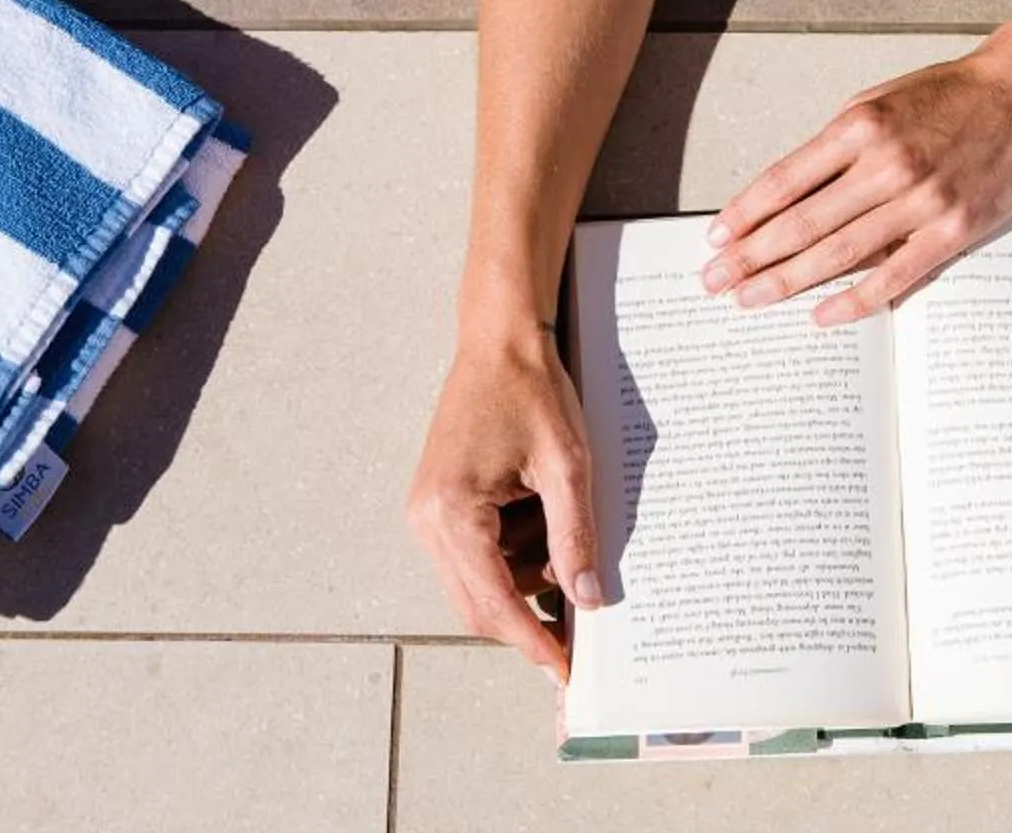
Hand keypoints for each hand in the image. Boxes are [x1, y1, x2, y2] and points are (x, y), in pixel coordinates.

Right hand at [407, 328, 604, 686]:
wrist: (498, 340)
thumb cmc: (530, 391)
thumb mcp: (567, 465)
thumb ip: (573, 536)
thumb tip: (586, 598)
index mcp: (453, 511)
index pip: (495, 603)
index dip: (532, 643)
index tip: (565, 671)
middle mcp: (427, 519)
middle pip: (476, 606)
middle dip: (526, 619)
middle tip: (578, 622)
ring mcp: (425, 512)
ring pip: (474, 584)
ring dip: (521, 578)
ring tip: (559, 524)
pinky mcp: (435, 503)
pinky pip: (472, 555)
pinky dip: (510, 554)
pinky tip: (538, 513)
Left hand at [700, 49, 1011, 326]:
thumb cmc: (942, 98)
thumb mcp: (874, 103)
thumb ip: (833, 149)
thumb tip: (783, 197)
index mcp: (859, 127)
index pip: (785, 180)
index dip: (744, 214)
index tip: (715, 240)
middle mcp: (886, 164)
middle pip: (802, 223)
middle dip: (751, 257)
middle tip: (715, 283)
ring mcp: (920, 200)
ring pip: (839, 252)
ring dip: (787, 281)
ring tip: (749, 299)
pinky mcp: (952, 230)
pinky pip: (895, 275)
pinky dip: (854, 299)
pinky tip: (820, 315)